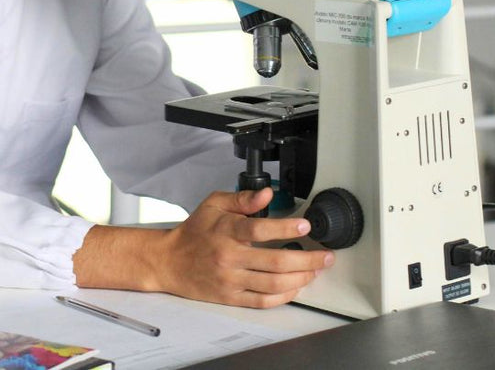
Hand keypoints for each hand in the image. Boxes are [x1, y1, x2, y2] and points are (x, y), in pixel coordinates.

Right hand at [74, 188, 333, 308]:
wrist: (169, 262)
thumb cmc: (194, 232)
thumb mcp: (214, 204)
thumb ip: (243, 199)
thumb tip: (267, 195)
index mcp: (226, 231)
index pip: (259, 230)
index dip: (285, 227)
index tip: (305, 225)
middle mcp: (229, 257)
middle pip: (275, 262)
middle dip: (307, 259)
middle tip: (325, 256)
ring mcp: (230, 280)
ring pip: (273, 284)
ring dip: (301, 278)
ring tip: (315, 271)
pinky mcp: (230, 297)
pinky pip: (263, 301)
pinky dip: (284, 296)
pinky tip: (296, 287)